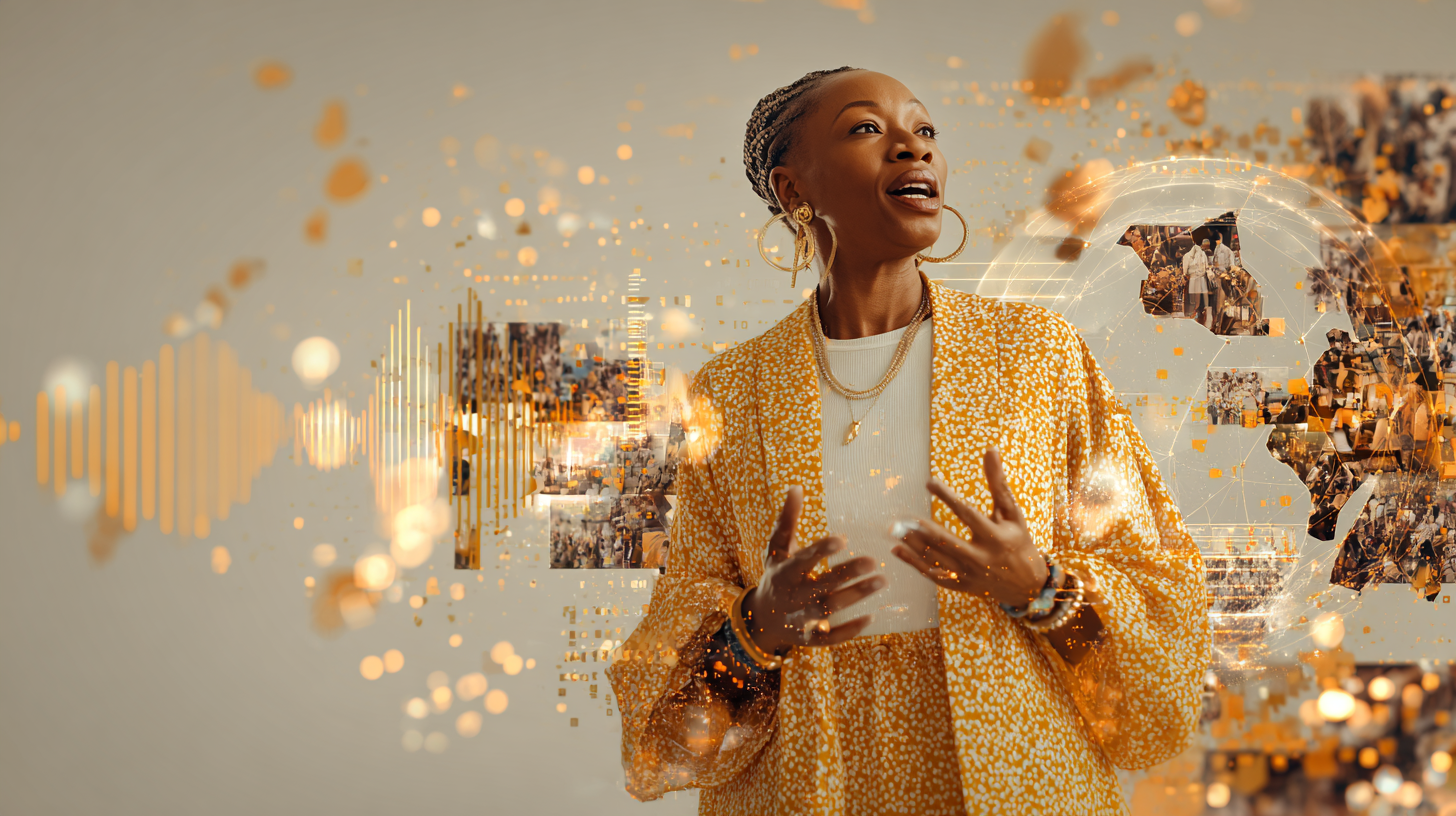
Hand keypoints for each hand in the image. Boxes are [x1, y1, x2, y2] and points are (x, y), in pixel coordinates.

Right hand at [742, 485, 885, 655]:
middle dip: (846, 574)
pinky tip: (872, 617)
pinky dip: (848, 630)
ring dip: (854, 596)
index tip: (842, 539)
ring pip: (828, 609)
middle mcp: (792, 596)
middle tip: (873, 561)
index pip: (803, 561)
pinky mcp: (809, 638)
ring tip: (881, 581)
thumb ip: (788, 520)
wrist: (761, 618)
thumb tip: (796, 487)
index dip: (821, 551)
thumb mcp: (777, 548)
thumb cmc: (776, 575)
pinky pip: (830, 637)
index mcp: (784, 572)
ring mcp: (800, 618)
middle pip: (820, 586)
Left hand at [891, 447, 1047, 607]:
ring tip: (895, 529)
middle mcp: (981, 558)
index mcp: (996, 538)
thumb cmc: (1019, 542)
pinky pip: (933, 574)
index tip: (930, 482)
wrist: (1028, 586)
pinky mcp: (961, 585)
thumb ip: (998, 483)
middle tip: (901, 517)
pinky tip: (898, 550)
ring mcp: (969, 574)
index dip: (948, 497)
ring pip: (935, 559)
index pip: (967, 514)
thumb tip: (991, 450)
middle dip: (921, 529)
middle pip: (945, 541)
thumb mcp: (1012, 513)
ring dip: (913, 544)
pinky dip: (914, 563)